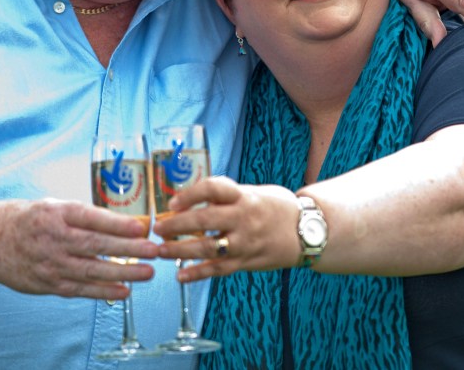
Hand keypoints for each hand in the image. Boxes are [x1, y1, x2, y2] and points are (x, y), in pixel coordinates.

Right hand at [0, 198, 160, 299]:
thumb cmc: (28, 219)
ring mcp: (49, 263)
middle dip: (128, 249)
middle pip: (95, 245)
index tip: (141, 226)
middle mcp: (53, 238)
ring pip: (91, 270)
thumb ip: (83, 214)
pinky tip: (124, 290)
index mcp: (55, 213)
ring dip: (123, 273)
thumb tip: (123, 222)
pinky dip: (103, 292)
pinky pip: (80, 289)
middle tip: (153, 250)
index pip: (91, 218)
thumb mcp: (53, 205)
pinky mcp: (47, 283)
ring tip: (148, 273)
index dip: (117, 223)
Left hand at [153, 177, 300, 281]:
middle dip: (176, 225)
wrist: (306, 231)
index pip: (213, 189)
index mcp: (244, 196)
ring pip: (208, 248)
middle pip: (204, 219)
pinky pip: (219, 270)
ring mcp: (245, 242)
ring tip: (161, 251)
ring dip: (180, 251)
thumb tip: (189, 198)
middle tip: (157, 229)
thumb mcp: (252, 192)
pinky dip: (197, 274)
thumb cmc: (274, 207)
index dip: (189, 194)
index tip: (172, 203)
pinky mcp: (247, 262)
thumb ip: (225, 195)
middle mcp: (243, 218)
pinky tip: (180, 276)